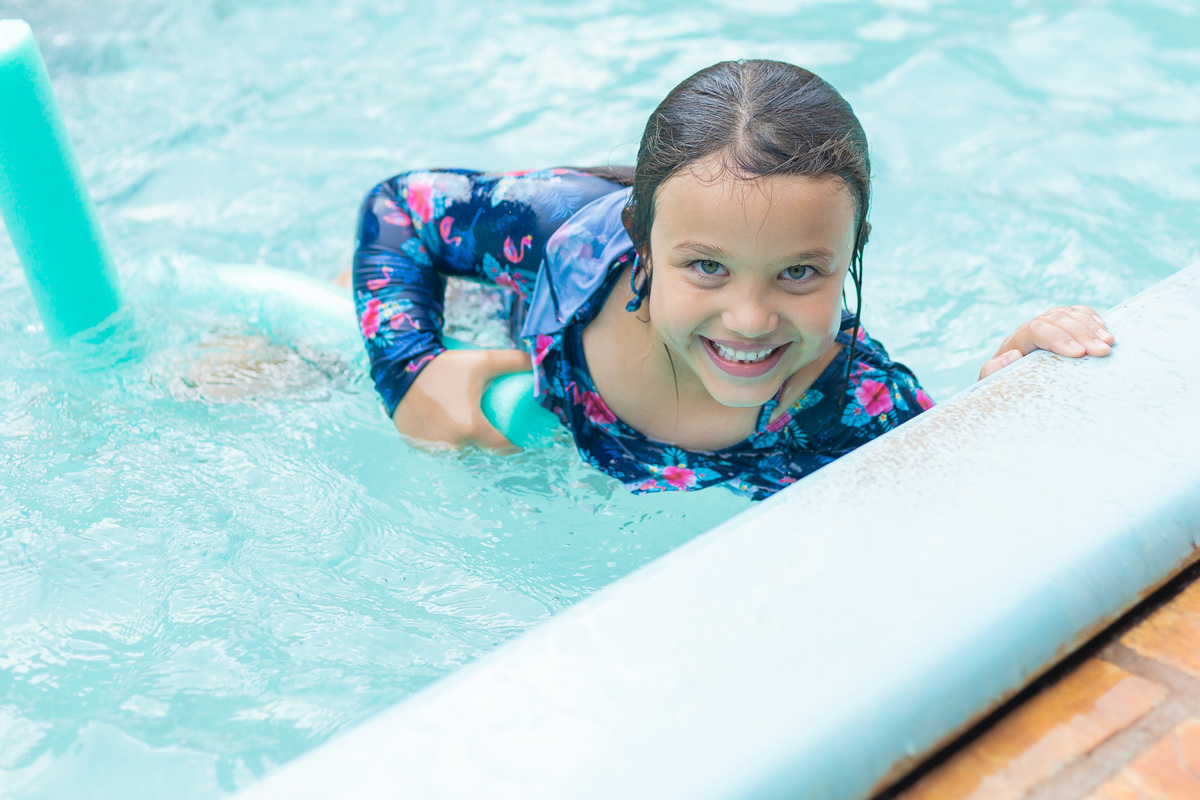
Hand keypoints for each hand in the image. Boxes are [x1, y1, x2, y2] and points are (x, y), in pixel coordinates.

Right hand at [393, 348, 531, 448]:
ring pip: (457, 451)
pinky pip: (437, 448)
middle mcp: (452, 443)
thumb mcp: (483, 360)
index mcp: (471, 427)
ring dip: (464, 445)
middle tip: (488, 426)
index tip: (518, 440)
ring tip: (469, 429)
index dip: (513, 445)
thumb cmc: (445, 365)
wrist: (400, 367)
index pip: (501, 446)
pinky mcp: (415, 445)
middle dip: (486, 442)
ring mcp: (432, 447)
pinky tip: (447, 434)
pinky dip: (443, 442)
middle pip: (478, 449)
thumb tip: (539, 365)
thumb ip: (514, 361)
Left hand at [979, 305, 1114, 379]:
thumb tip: (1013, 355)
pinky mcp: (1060, 327)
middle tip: (1103, 351)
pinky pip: (1076, 313)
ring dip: (1091, 326)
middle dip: (1082, 333)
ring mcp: (1046, 325)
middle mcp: (1030, 329)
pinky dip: (1091, 318)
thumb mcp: (993, 384)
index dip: (1059, 338)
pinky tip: (1104, 328)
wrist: (1007, 386)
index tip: (1079, 354)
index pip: (1036, 330)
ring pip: (1068, 314)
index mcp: (1015, 341)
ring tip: (1109, 342)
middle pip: (1057, 319)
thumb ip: (994, 371)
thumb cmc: (1004, 388)